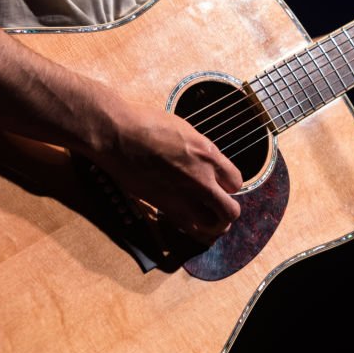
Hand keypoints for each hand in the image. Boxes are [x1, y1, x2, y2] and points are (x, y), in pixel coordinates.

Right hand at [89, 99, 242, 242]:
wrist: (117, 135)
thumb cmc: (147, 125)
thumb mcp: (185, 130)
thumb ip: (201, 152)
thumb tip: (207, 163)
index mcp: (208, 156)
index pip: (236, 183)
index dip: (228, 186)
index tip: (218, 184)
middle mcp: (201, 179)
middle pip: (231, 211)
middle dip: (227, 211)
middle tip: (217, 207)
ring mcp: (182, 196)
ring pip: (213, 226)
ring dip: (212, 224)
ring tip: (205, 218)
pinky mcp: (163, 206)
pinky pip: (187, 227)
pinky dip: (191, 227)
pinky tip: (186, 219)